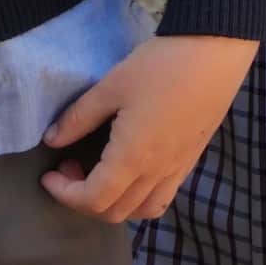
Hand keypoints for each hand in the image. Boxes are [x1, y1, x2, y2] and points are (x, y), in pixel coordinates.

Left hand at [40, 34, 258, 222]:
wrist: (216, 51)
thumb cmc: (162, 66)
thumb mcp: (112, 86)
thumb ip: (79, 117)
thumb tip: (52, 139)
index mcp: (132, 158)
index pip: (92, 200)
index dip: (64, 194)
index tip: (50, 173)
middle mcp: (156, 173)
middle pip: (114, 213)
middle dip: (83, 199)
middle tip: (70, 167)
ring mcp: (177, 169)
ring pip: (141, 210)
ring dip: (113, 203)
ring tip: (100, 172)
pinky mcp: (190, 159)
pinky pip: (162, 197)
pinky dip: (140, 196)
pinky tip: (132, 167)